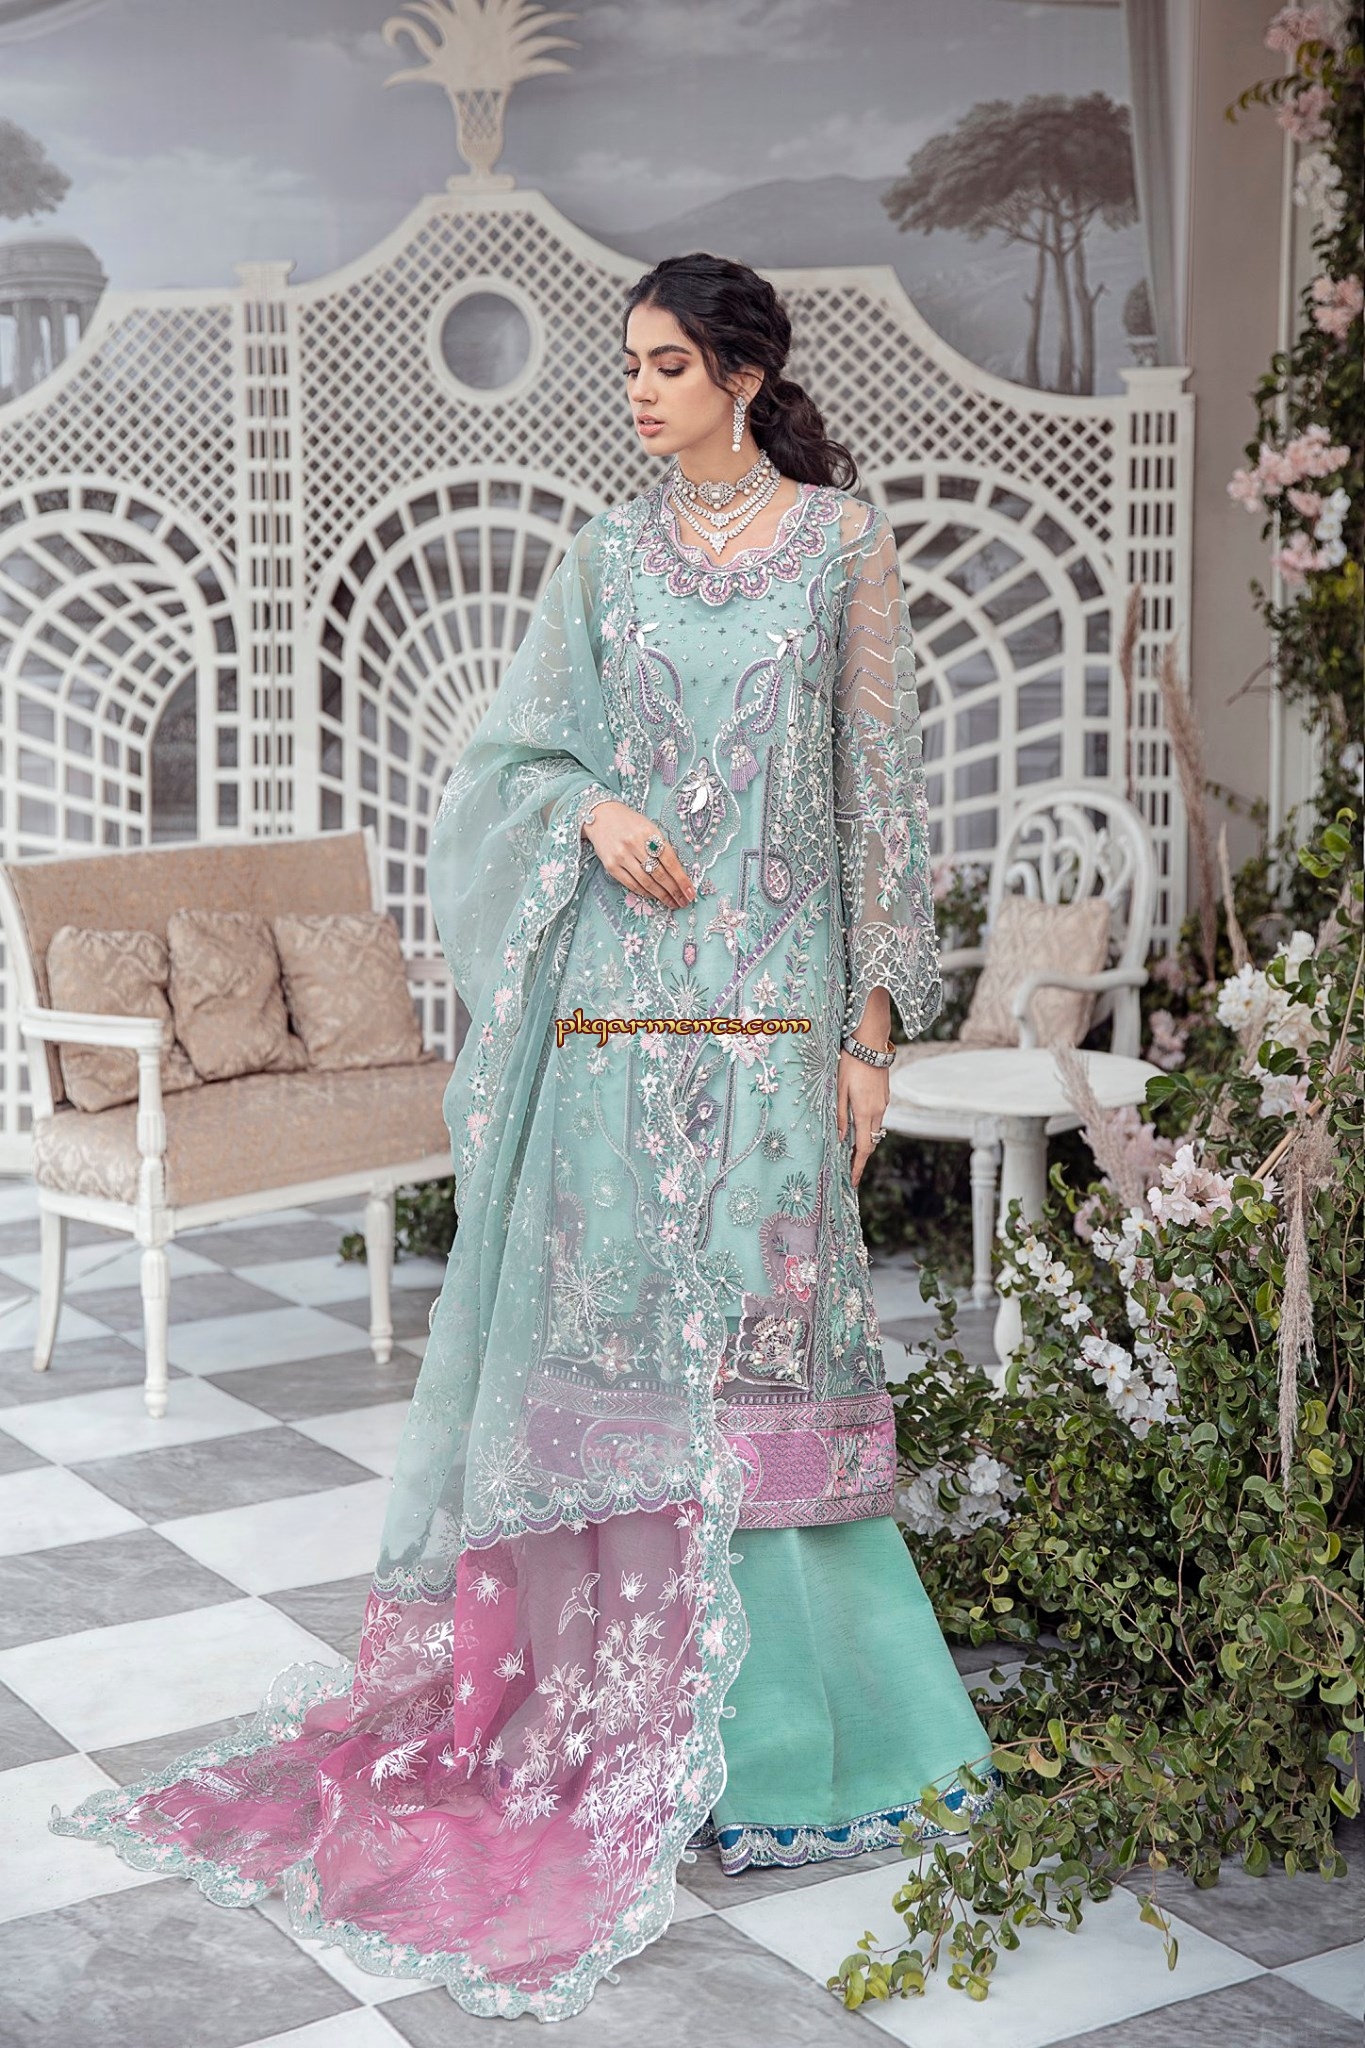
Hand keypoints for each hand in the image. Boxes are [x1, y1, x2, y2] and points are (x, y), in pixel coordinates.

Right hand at [583, 800, 694, 909]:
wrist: (601, 816)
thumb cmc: (630, 823)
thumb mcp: (649, 828)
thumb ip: (661, 847)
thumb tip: (678, 873)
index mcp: (649, 833)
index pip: (670, 861)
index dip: (681, 879)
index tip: (690, 892)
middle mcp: (634, 844)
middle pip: (659, 874)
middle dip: (674, 891)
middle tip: (684, 902)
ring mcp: (621, 856)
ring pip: (646, 882)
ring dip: (661, 895)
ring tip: (672, 902)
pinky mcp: (610, 866)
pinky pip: (631, 884)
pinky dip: (644, 892)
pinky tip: (654, 896)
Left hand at [837, 1051, 888, 1188]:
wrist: (870, 1043)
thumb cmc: (850, 1064)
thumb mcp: (838, 1090)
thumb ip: (840, 1116)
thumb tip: (841, 1139)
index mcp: (865, 1112)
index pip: (864, 1147)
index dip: (858, 1166)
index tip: (853, 1180)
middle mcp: (878, 1110)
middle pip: (871, 1141)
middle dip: (861, 1155)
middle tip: (848, 1167)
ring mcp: (884, 1103)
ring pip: (875, 1128)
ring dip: (865, 1139)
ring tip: (851, 1148)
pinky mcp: (885, 1095)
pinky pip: (877, 1116)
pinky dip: (868, 1124)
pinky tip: (858, 1123)